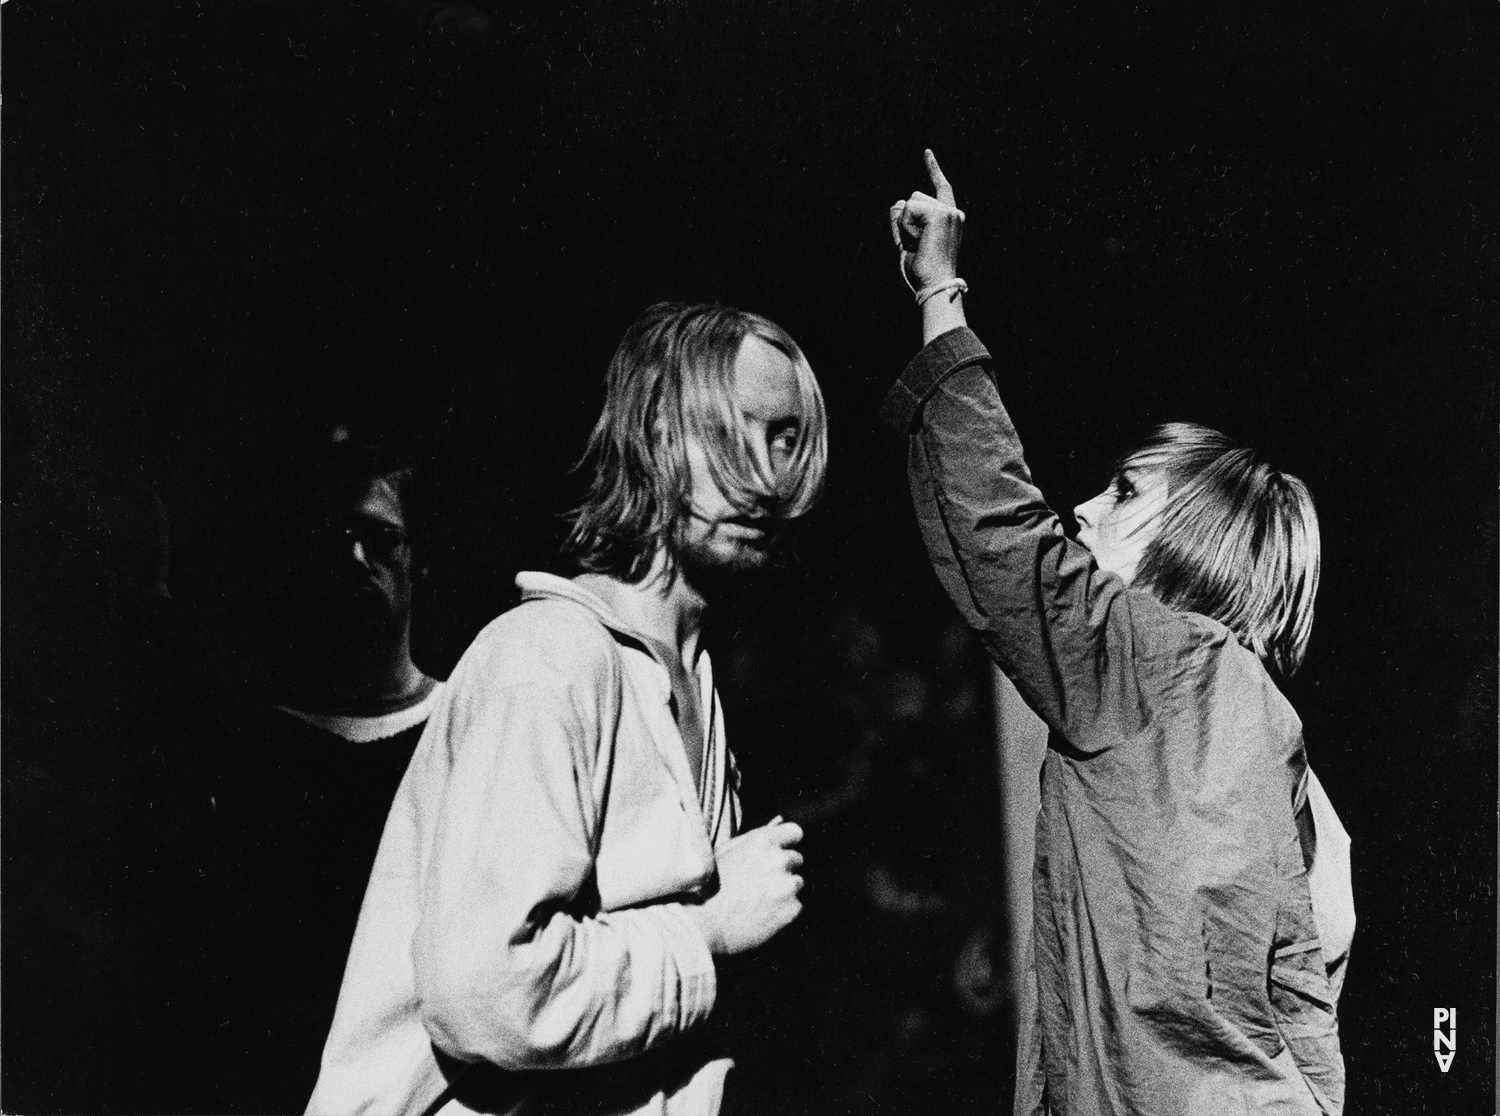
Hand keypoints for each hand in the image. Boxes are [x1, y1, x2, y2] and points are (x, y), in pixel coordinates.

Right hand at [690, 819, 803, 954]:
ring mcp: (787, 884)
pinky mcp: (792, 908)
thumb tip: (778, 821)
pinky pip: (796, 906)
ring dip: (784, 890)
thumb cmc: (708, 885)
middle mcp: (778, 859)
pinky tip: (762, 915)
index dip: (788, 843)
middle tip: (761, 884)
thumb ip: (754, 837)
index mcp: (762, 841)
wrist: (703, 924)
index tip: (780, 853)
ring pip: (797, 883)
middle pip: (797, 859)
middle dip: (784, 869)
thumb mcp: (726, 852)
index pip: (795, 832)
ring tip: (758, 901)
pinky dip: (784, 911)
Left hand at [889, 149, 964, 291]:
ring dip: (906, 225)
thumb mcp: (907, 242)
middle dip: (906, 220)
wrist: (934, 284)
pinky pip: (908, 209)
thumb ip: (901, 222)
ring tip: (919, 244)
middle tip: (917, 245)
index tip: (926, 152)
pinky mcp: (941, 214)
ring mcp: (949, 212)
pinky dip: (906, 227)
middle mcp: (954, 212)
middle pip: (914, 197)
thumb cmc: (923, 269)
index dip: (933, 169)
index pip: (941, 187)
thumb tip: (896, 203)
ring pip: (910, 202)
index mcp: (950, 219)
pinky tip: (919, 241)